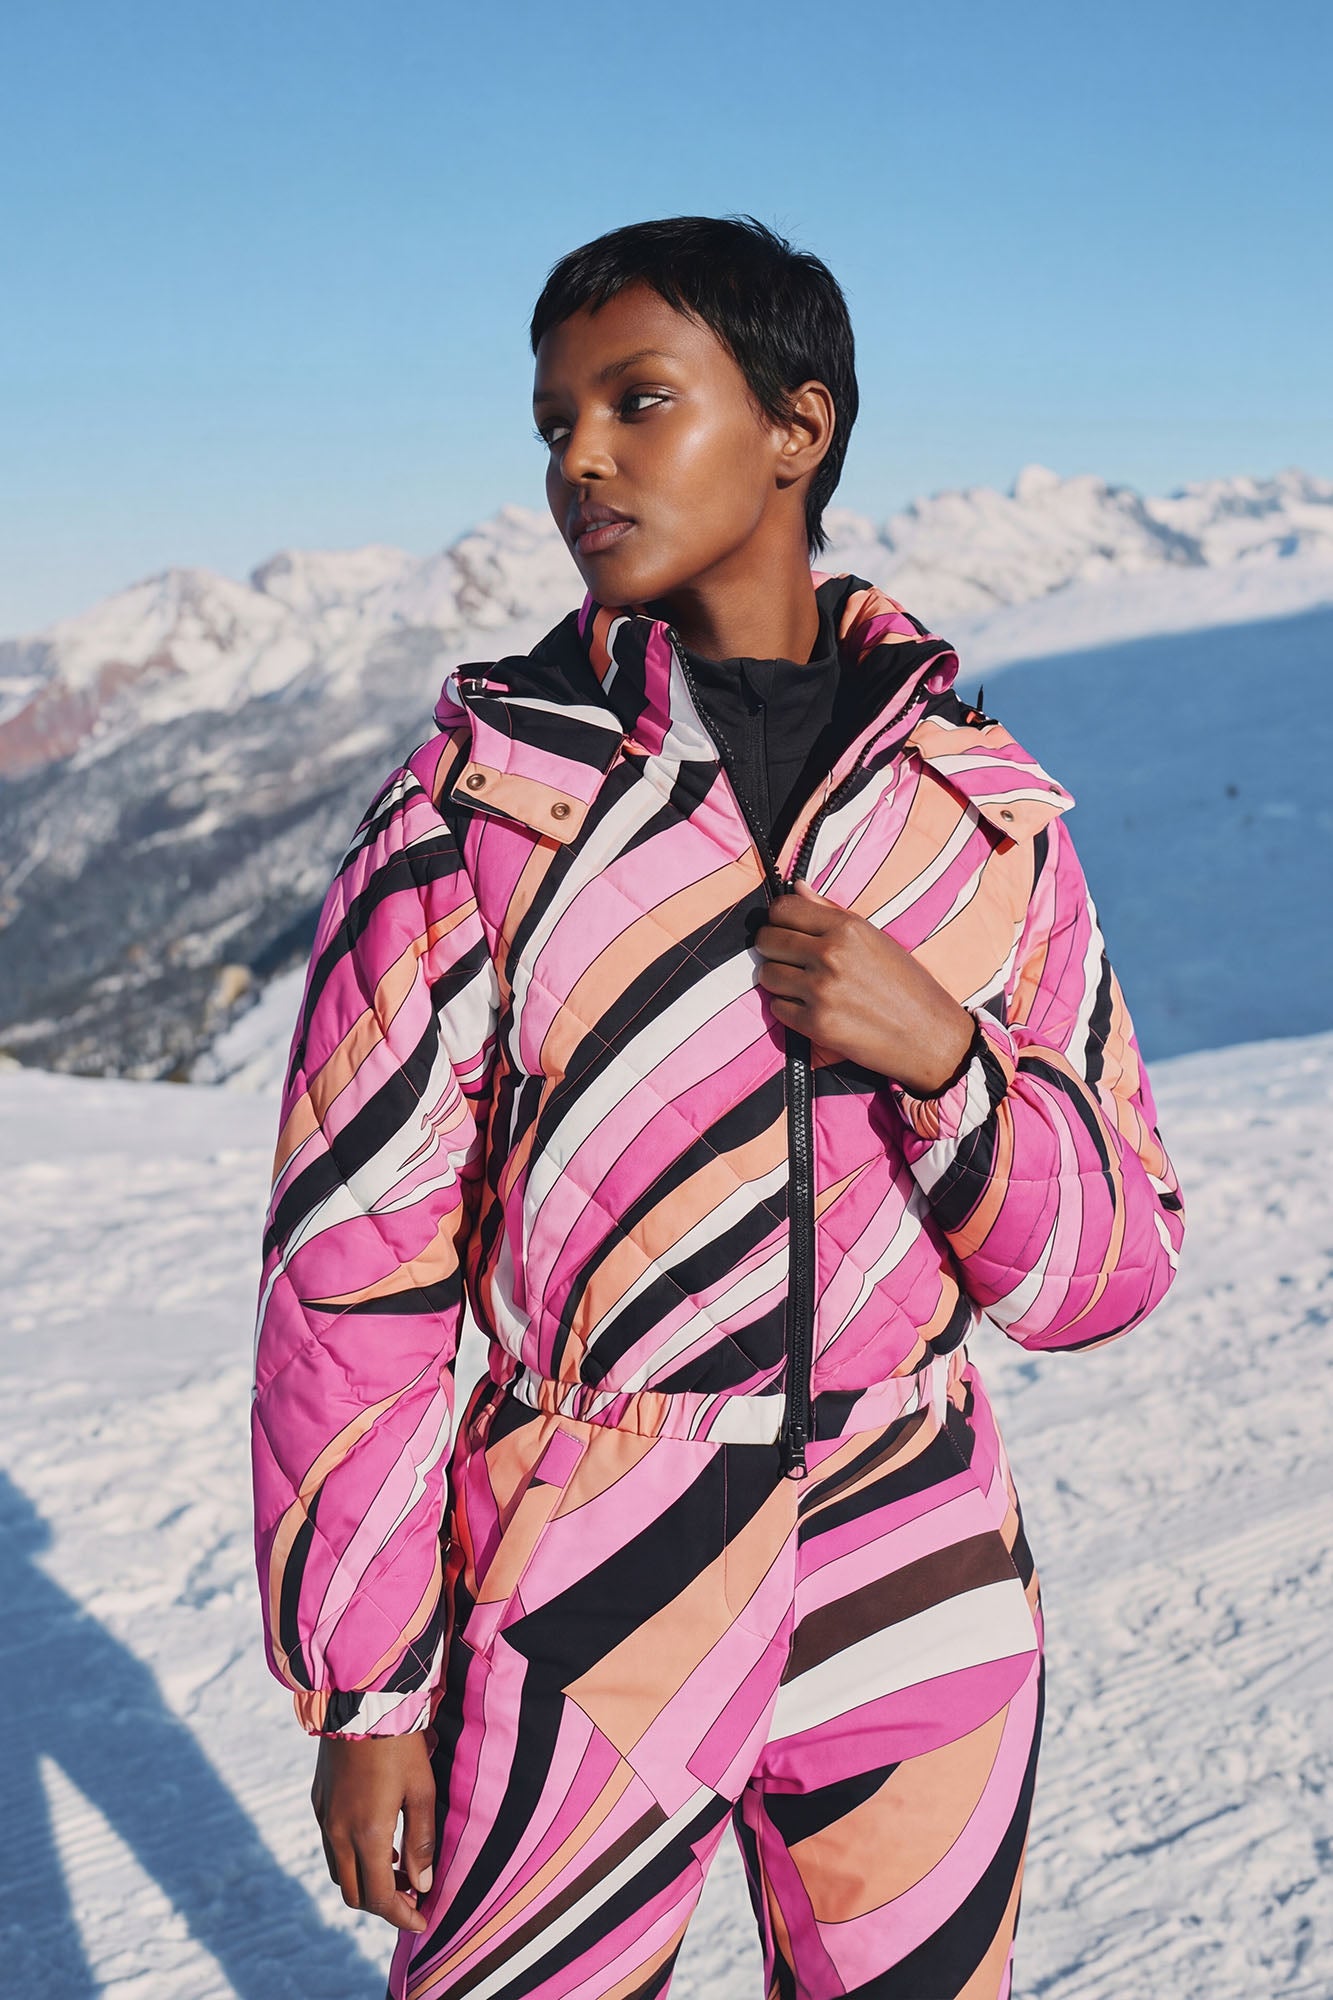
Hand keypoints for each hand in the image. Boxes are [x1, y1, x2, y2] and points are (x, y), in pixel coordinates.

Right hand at [312, 1733, 436, 1932]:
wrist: (358, 1700)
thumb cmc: (398, 1743)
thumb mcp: (422, 1789)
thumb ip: (420, 1841)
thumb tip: (422, 1884)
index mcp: (367, 1835)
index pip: (380, 1899)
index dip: (403, 1916)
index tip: (423, 1920)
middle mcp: (338, 1834)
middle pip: (355, 1894)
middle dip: (383, 1904)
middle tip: (413, 1895)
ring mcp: (324, 1818)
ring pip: (339, 1873)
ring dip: (366, 1881)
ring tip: (398, 1869)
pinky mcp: (318, 1801)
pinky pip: (332, 1846)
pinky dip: (353, 1858)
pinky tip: (377, 1841)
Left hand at [753, 878, 976, 1095]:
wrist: (930, 1036)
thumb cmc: (908, 985)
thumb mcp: (876, 939)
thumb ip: (831, 913)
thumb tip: (796, 887)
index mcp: (847, 929)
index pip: (783, 909)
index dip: (779, 918)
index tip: (786, 929)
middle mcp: (830, 955)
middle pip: (767, 940)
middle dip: (772, 948)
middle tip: (789, 959)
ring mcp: (820, 991)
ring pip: (767, 975)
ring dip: (778, 980)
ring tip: (802, 985)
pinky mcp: (816, 1024)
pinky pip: (777, 1008)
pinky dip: (788, 1009)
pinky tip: (811, 1008)